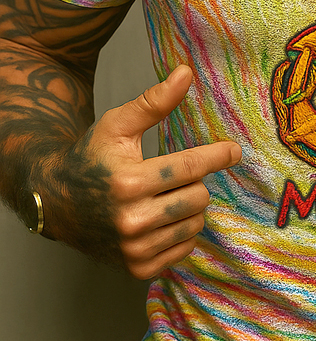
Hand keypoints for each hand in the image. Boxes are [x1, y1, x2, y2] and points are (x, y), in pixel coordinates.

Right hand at [56, 65, 240, 278]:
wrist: (57, 203)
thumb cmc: (91, 158)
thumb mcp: (117, 125)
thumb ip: (154, 101)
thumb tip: (185, 72)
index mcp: (128, 182)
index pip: (191, 167)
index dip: (217, 155)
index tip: (233, 150)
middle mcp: (131, 220)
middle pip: (199, 196)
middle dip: (193, 182)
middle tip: (172, 177)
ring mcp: (134, 249)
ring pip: (196, 222)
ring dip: (189, 207)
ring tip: (164, 197)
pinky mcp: (138, 268)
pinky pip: (186, 247)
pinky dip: (181, 232)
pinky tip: (162, 220)